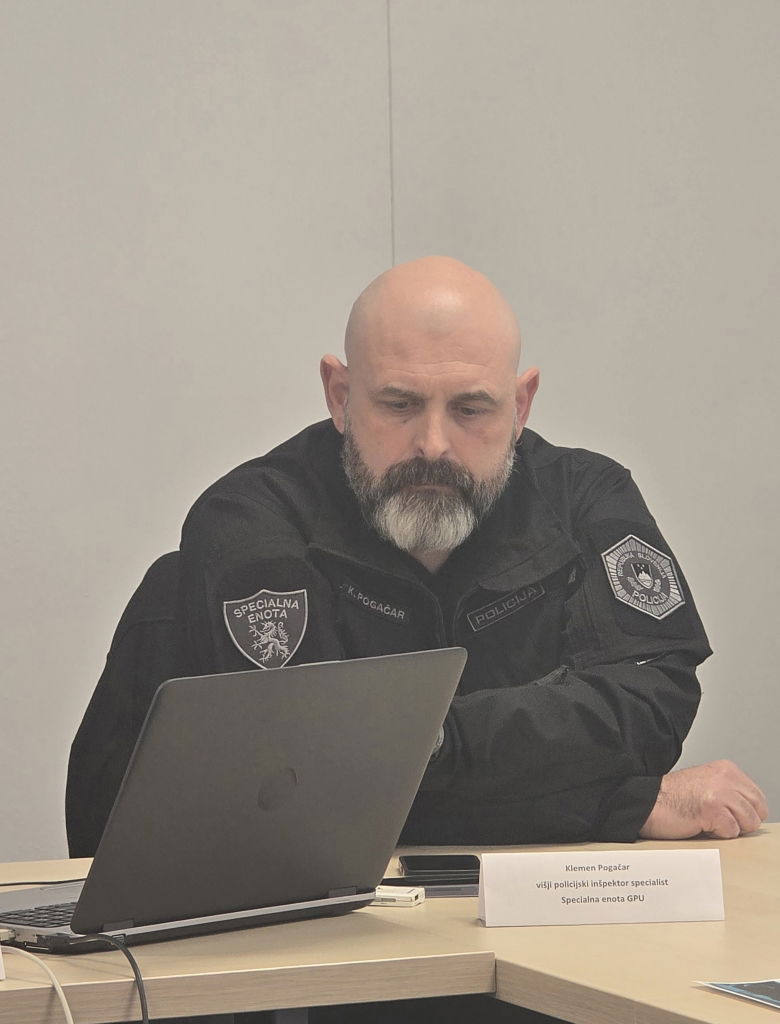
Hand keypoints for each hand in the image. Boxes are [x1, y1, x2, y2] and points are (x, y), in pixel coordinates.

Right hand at [638, 760, 767, 839]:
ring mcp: (721, 793)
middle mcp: (726, 777)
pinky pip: (732, 832)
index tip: (731, 815)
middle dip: (742, 821)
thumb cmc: (674, 797)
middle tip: (720, 821)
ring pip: (748, 823)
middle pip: (757, 811)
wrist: (649, 802)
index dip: (747, 812)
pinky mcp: (713, 811)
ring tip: (709, 821)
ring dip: (730, 828)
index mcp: (726, 769)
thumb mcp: (709, 783)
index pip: (758, 798)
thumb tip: (753, 812)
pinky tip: (701, 824)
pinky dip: (718, 834)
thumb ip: (731, 791)